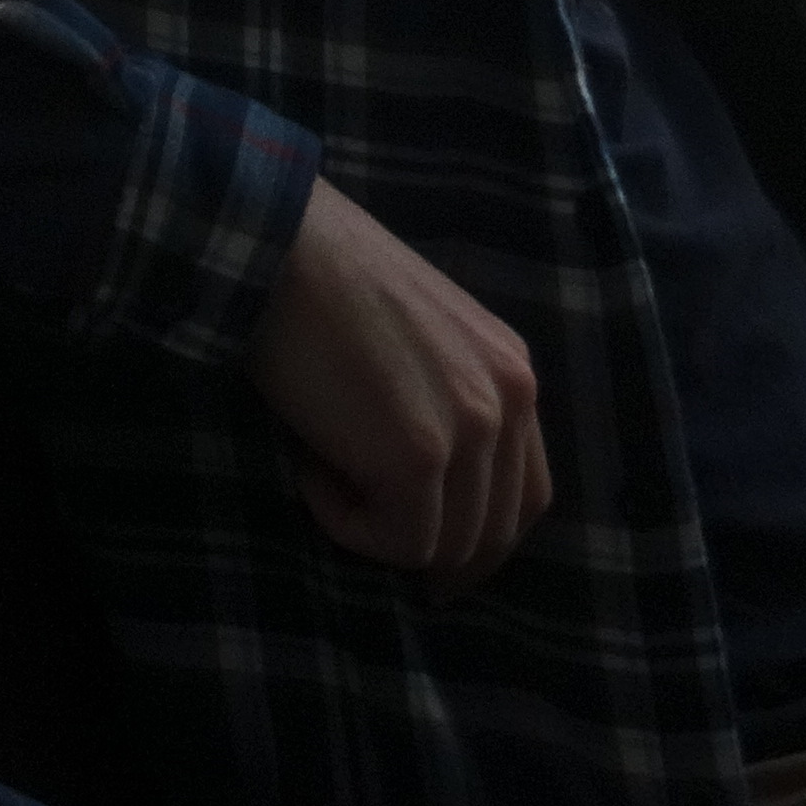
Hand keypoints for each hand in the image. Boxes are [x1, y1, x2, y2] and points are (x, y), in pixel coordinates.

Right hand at [250, 177, 550, 589]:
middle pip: (497, 530)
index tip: (432, 556)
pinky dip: (347, 526)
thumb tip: (430, 485)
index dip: (481, 537)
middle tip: (374, 545)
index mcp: (512, 370)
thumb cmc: (325, 283)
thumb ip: (446, 396)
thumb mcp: (419, 337)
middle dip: (439, 558)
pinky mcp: (417, 457)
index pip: (526, 491)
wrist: (279, 247)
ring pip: (447, 546)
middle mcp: (509, 399)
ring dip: (379, 531)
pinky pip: (397, 541)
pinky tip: (309, 470)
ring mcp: (469, 429)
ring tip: (321, 472)